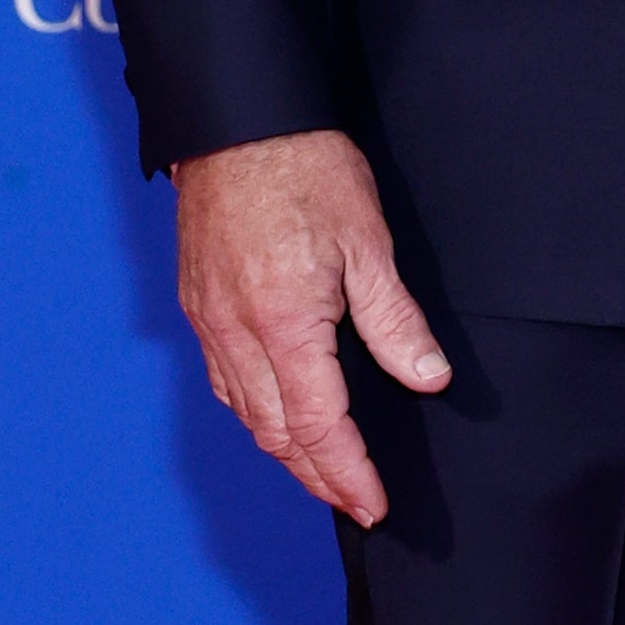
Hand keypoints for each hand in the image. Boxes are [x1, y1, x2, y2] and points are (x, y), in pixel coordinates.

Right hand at [173, 128, 449, 525]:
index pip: (317, 424)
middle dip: (317, 476)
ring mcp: (209, 321)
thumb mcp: (367, 243)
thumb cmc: (303, 168)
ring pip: (246, 413)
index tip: (371, 504)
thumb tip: (426, 377)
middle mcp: (236, 332)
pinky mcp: (198, 304)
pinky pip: (225, 381)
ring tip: (322, 473)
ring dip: (284, 451)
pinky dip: (256, 414)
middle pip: (275, 432)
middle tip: (353, 502)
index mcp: (283, 322)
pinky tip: (278, 418)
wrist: (237, 120)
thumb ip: (394, 320)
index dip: (346, 472)